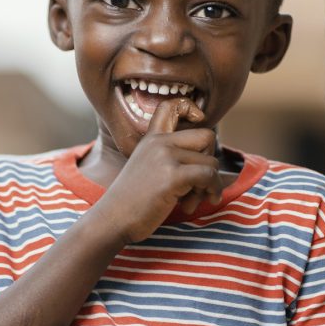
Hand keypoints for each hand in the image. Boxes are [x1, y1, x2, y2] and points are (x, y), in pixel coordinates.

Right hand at [97, 97, 223, 243]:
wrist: (112, 219)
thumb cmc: (132, 201)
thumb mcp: (147, 169)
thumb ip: (170, 158)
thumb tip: (212, 163)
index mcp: (151, 138)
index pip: (170, 105)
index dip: (190, 109)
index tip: (197, 129)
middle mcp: (158, 142)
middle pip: (206, 136)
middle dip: (209, 161)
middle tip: (199, 184)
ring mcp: (165, 156)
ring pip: (211, 162)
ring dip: (209, 185)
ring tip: (190, 201)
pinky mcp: (172, 176)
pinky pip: (209, 176)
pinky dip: (211, 190)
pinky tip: (193, 204)